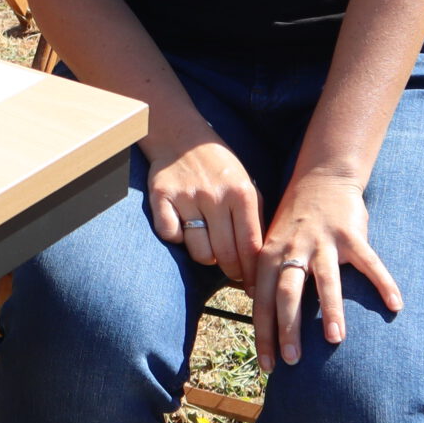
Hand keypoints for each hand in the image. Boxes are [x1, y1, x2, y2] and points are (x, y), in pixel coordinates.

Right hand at [146, 129, 259, 284]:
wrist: (181, 136)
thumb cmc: (220, 167)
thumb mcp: (246, 185)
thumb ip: (255, 219)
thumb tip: (262, 262)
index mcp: (242, 193)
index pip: (250, 245)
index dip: (252, 272)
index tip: (253, 286)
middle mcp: (215, 196)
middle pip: (225, 254)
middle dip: (232, 271)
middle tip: (232, 273)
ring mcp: (186, 196)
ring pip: (199, 251)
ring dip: (205, 256)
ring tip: (208, 246)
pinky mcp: (161, 196)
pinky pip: (170, 235)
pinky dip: (176, 238)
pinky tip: (183, 228)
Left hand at [254, 171, 401, 368]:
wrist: (321, 178)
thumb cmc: (294, 218)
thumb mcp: (271, 243)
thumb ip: (264, 274)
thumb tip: (255, 308)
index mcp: (270, 256)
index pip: (262, 301)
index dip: (264, 334)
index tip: (268, 366)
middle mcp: (294, 250)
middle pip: (287, 293)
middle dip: (289, 328)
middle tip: (293, 360)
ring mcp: (323, 242)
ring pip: (325, 280)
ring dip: (330, 310)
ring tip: (335, 339)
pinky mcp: (351, 235)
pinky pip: (370, 262)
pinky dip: (383, 283)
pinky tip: (395, 305)